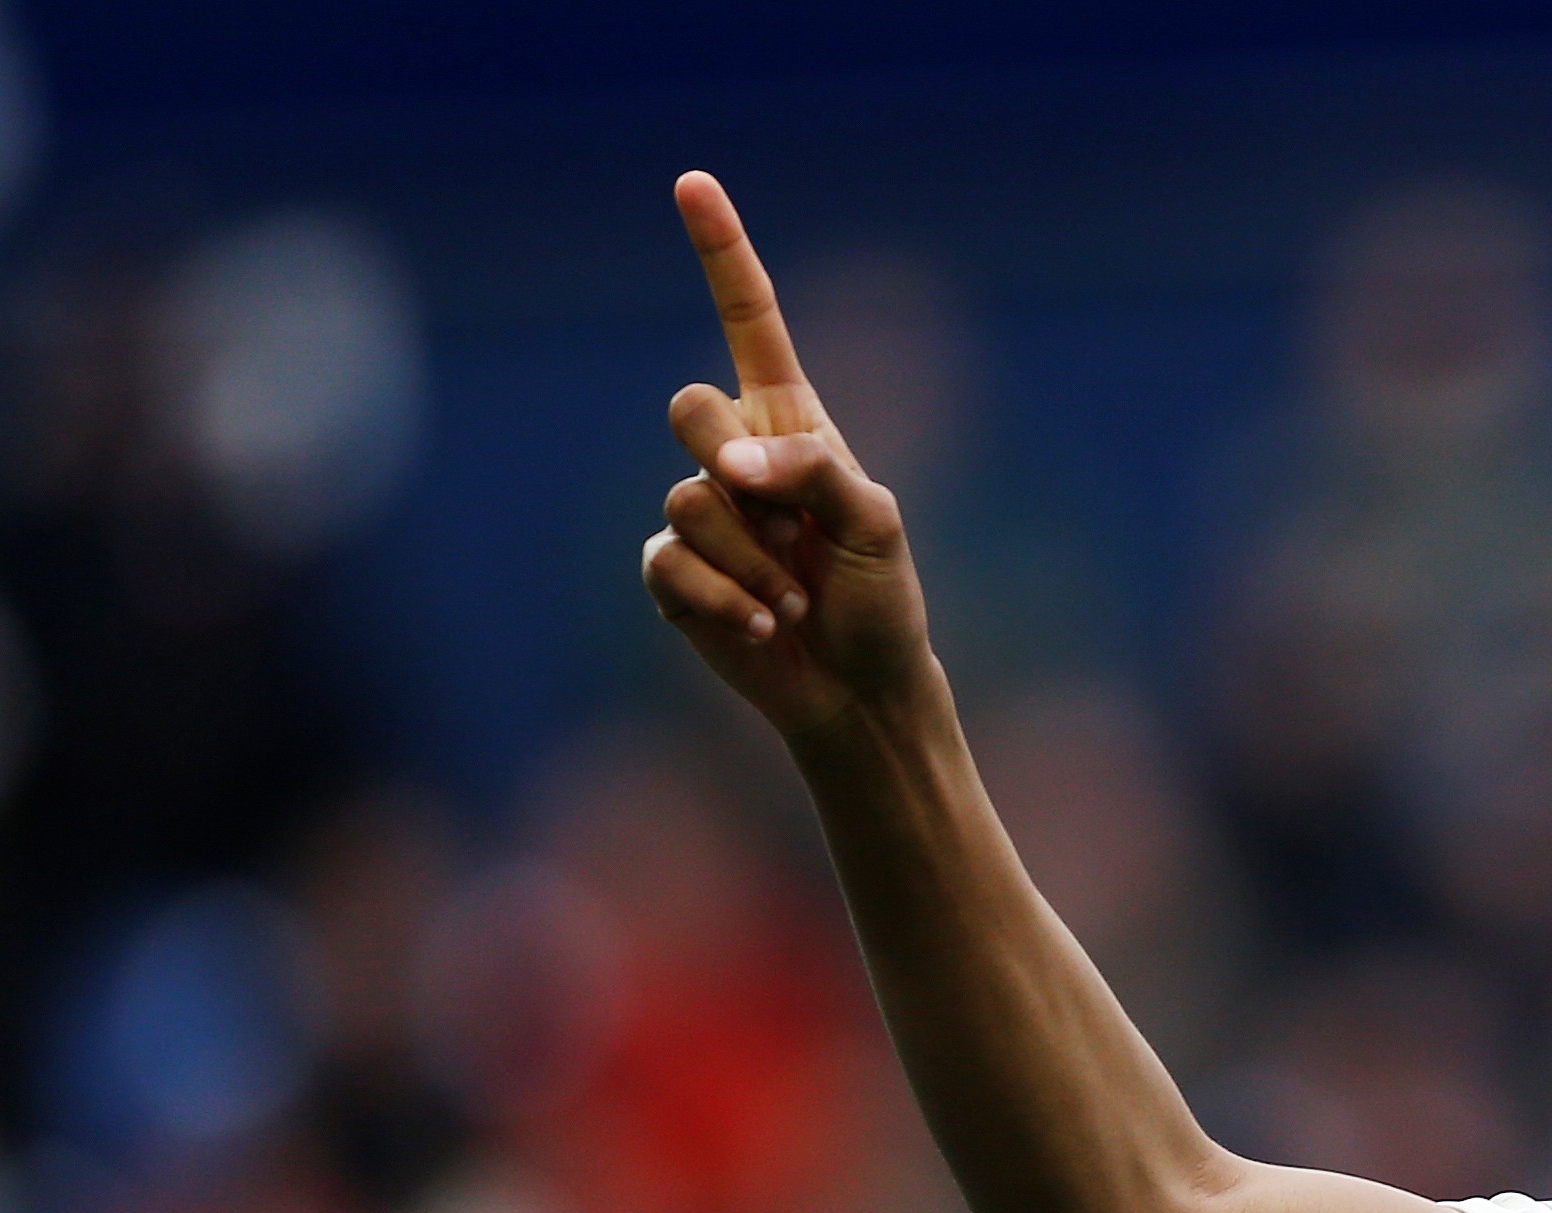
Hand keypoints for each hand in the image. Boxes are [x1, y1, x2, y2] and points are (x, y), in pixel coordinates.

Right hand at [640, 172, 936, 742]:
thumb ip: (812, 470)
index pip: (749, 323)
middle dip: (730, 462)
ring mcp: (697, 514)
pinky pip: (670, 565)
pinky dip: (727, 602)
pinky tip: (765, 628)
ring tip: (797, 601)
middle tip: (780, 517)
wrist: (861, 691)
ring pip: (688, 502)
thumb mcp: (875, 523)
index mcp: (790, 424)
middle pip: (688, 408)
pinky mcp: (671, 574)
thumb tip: (728, 466)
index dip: (722, 253)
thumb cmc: (881, 602)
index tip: (693, 183)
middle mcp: (735, 457)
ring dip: (754, 562)